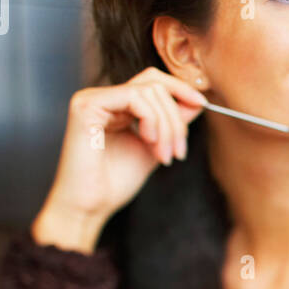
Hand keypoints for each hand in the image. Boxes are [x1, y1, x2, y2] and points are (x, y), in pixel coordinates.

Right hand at [32, 68, 205, 252]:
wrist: (90, 207)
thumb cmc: (114, 184)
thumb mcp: (154, 146)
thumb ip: (171, 123)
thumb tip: (197, 101)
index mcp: (115, 106)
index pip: (152, 82)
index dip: (180, 89)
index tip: (202, 105)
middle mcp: (102, 98)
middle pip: (154, 83)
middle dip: (176, 117)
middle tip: (179, 150)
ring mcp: (92, 99)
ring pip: (148, 91)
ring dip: (167, 125)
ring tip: (165, 156)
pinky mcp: (87, 106)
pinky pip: (133, 97)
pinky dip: (151, 119)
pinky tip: (150, 142)